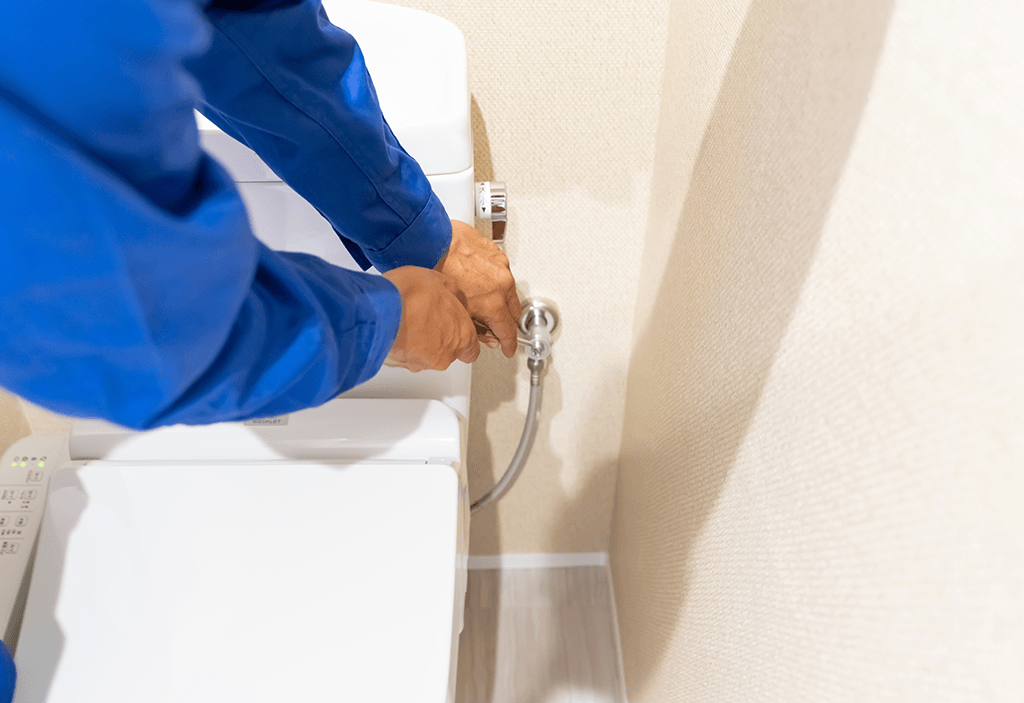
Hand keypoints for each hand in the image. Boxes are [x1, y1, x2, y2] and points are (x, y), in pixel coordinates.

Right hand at [382, 266, 479, 371]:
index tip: (453, 328)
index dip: (462, 338)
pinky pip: (404, 356)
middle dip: (437, 338)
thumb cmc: (411, 295)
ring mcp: (422, 362)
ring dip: (418, 343)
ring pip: (424, 356)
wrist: (380, 309)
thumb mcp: (440, 280)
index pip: (471, 351)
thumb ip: (453, 294)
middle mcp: (445, 355)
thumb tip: (454, 296)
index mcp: (462, 336)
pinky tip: (396, 328)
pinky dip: (401, 346)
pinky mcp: (400, 365)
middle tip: (426, 318)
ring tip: (408, 321)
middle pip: (446, 352)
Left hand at [435, 220, 521, 357]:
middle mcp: (502, 284)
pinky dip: (495, 281)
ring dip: (502, 300)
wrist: (430, 243)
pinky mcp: (495, 252)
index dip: (508, 343)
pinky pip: (501, 272)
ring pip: (509, 290)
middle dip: (507, 323)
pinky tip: (481, 282)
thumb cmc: (437, 272)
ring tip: (486, 304)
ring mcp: (500, 266)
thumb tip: (485, 336)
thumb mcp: (455, 311)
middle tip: (498, 330)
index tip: (508, 348)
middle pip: (514, 311)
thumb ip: (475, 328)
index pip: (508, 330)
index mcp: (494, 303)